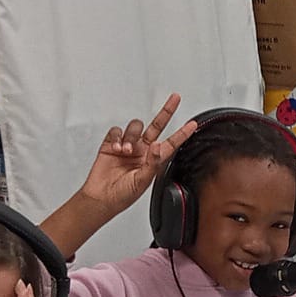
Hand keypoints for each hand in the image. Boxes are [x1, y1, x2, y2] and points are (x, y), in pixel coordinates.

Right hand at [77, 94, 198, 214]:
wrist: (101, 198)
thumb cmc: (123, 195)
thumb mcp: (142, 181)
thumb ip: (152, 163)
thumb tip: (158, 146)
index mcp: (153, 160)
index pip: (171, 143)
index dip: (182, 133)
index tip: (193, 124)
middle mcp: (142, 150)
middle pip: (157, 126)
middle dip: (166, 111)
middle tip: (175, 99)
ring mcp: (128, 146)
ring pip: (135, 127)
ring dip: (131, 135)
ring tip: (126, 150)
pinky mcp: (111, 144)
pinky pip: (117, 130)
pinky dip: (117, 136)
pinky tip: (117, 147)